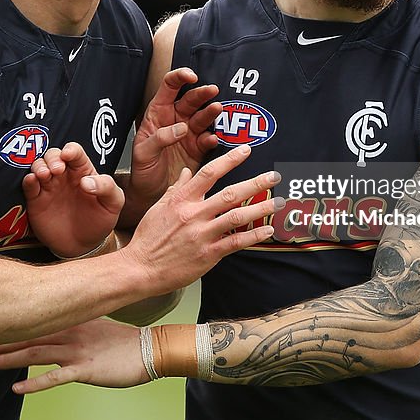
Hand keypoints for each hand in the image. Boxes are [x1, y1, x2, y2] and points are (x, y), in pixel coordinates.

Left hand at [0, 318, 143, 392]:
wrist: (148, 350)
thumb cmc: (123, 342)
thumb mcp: (95, 326)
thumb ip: (74, 326)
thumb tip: (55, 328)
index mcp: (73, 321)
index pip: (36, 321)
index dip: (12, 325)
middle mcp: (71, 333)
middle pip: (30, 335)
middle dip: (3, 341)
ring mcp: (77, 351)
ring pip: (36, 353)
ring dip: (10, 359)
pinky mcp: (85, 369)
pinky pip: (54, 378)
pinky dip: (34, 382)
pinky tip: (16, 387)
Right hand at [23, 142, 123, 257]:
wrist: (83, 246)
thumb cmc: (99, 221)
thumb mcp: (113, 203)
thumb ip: (107, 187)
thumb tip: (87, 181)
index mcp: (83, 171)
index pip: (75, 152)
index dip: (70, 150)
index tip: (68, 155)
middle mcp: (64, 175)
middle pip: (53, 155)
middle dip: (53, 157)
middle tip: (57, 170)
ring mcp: (49, 187)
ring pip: (38, 166)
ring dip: (39, 166)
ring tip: (45, 175)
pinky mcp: (36, 200)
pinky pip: (28, 185)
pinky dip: (28, 180)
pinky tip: (32, 181)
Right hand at [122, 144, 283, 294]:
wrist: (141, 269)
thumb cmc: (148, 238)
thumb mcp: (158, 207)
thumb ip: (176, 189)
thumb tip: (188, 173)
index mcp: (181, 200)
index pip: (209, 173)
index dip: (229, 160)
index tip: (246, 151)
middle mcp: (193, 214)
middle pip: (230, 194)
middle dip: (256, 183)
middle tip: (274, 176)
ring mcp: (202, 235)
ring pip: (237, 217)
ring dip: (261, 209)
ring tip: (278, 202)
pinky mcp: (208, 254)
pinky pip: (235, 242)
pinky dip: (254, 236)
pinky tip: (267, 230)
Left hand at [128, 68, 222, 212]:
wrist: (150, 193)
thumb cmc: (142, 170)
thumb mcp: (143, 153)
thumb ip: (159, 138)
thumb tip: (180, 128)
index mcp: (158, 114)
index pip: (169, 87)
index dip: (179, 77)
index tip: (191, 76)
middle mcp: (175, 119)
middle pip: (191, 99)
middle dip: (202, 93)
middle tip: (212, 91)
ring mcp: (189, 133)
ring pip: (203, 116)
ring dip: (211, 112)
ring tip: (217, 109)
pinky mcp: (199, 148)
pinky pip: (209, 139)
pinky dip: (213, 137)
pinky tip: (212, 139)